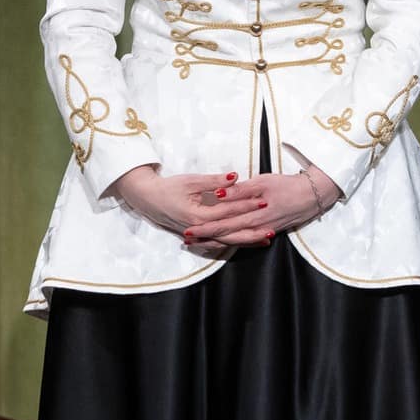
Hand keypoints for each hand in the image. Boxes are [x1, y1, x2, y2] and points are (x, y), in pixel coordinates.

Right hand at [107, 165, 261, 241]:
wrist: (146, 199)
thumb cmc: (168, 187)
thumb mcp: (191, 180)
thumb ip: (214, 180)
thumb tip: (235, 177)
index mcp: (197, 215)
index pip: (228, 211)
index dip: (246, 206)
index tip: (263, 200)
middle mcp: (199, 229)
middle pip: (230, 234)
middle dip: (252, 231)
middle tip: (272, 229)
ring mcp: (198, 234)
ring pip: (226, 241)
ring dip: (246, 240)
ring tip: (266, 239)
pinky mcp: (198, 235)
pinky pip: (218, 241)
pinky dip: (234, 242)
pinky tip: (247, 242)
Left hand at [191, 167, 340, 248]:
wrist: (313, 195)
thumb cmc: (287, 186)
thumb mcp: (263, 182)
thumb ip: (239, 191)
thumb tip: (218, 195)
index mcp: (253, 216)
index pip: (223, 225)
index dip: (204, 229)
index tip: (187, 230)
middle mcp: (256, 228)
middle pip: (226, 236)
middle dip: (205, 239)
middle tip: (187, 240)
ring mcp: (263, 231)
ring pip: (235, 241)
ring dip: (217, 242)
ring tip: (200, 243)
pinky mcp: (269, 230)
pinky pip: (247, 240)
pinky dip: (233, 243)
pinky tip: (226, 243)